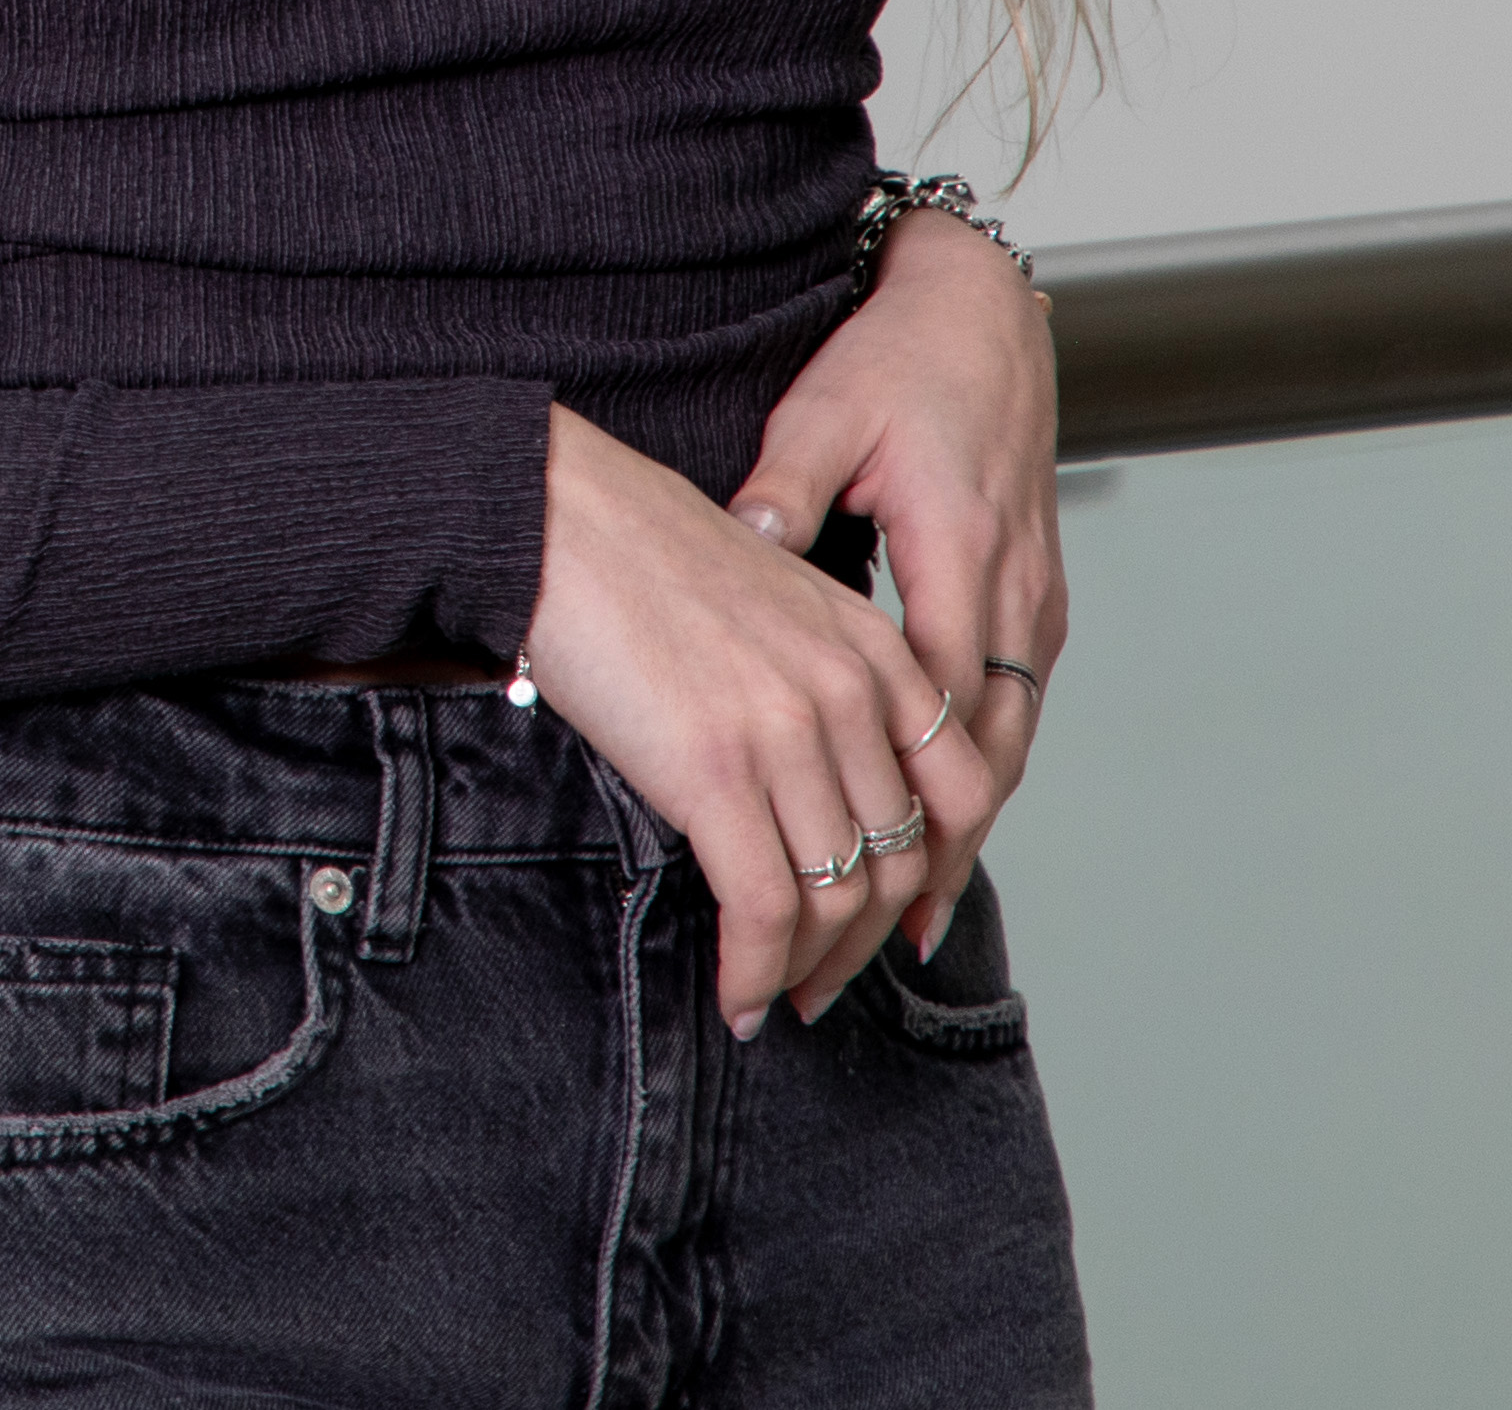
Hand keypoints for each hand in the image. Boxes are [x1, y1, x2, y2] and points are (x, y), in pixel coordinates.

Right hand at [515, 398, 978, 1038]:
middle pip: (899, 860)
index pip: (957, 792)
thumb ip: (816, 676)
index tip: (899, 920)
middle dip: (863, 940)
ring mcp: (788, 734)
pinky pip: (765, 909)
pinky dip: (756, 970)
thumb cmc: (635, 552)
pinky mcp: (716, 772)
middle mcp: (850, 693)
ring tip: (776, 996)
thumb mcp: (770, 599)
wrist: (554, 516)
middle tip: (823, 979)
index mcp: (872, 649)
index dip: (936, 876)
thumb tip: (811, 774)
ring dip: (809, 969)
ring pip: (837, 897)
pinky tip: (737, 994)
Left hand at [727, 219, 1069, 945]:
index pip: (937, 712)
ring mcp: (1035, 601)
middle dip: (936, 860)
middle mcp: (1014, 591)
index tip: (851, 875)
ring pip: (1008, 748)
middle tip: (874, 947)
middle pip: (985, 760)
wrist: (980, 315)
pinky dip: (978, 782)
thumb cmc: (897, 362)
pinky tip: (943, 833)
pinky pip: (1012, 715)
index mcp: (960, 551)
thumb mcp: (823, 413)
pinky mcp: (1033, 600)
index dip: (901, 806)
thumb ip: (783, 492)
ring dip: (965, 835)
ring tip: (910, 924)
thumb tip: (745, 552)